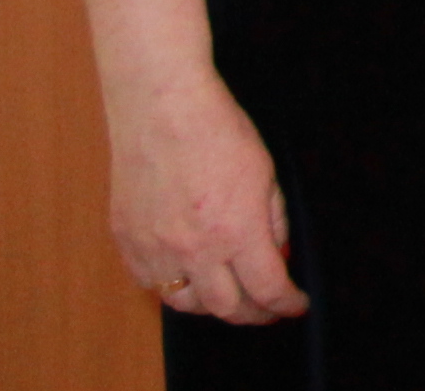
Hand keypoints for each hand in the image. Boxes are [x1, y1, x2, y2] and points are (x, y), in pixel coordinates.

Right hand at [104, 69, 303, 323]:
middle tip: (266, 309)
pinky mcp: (128, 241)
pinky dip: (173, 287)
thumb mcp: (265, 173)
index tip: (296, 305)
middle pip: (226, 308)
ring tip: (229, 294)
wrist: (161, 109)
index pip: (267, 288)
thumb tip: (275, 252)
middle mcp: (194, 249)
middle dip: (252, 314)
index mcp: (236, 231)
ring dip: (211, 305)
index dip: (286, 304)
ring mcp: (155, 248)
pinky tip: (189, 276)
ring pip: (184, 303)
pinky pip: (150, 283)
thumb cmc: (218, 132)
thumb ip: (272, 220)